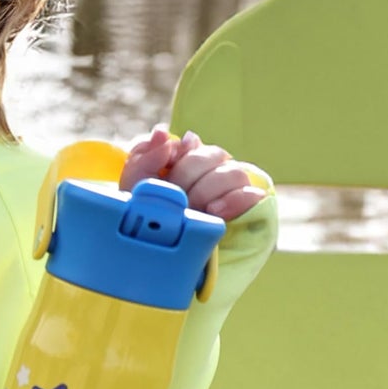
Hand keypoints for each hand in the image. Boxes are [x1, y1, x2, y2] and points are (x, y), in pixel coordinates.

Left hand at [120, 125, 265, 221]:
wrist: (155, 256)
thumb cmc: (145, 219)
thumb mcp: (135, 187)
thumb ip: (143, 156)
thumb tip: (163, 133)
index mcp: (186, 163)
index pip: (191, 144)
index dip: (179, 153)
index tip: (166, 165)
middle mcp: (211, 173)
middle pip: (213, 155)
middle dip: (188, 176)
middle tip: (175, 197)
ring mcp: (230, 191)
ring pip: (233, 172)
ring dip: (208, 190)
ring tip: (193, 209)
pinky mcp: (247, 211)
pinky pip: (252, 194)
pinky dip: (234, 200)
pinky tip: (215, 211)